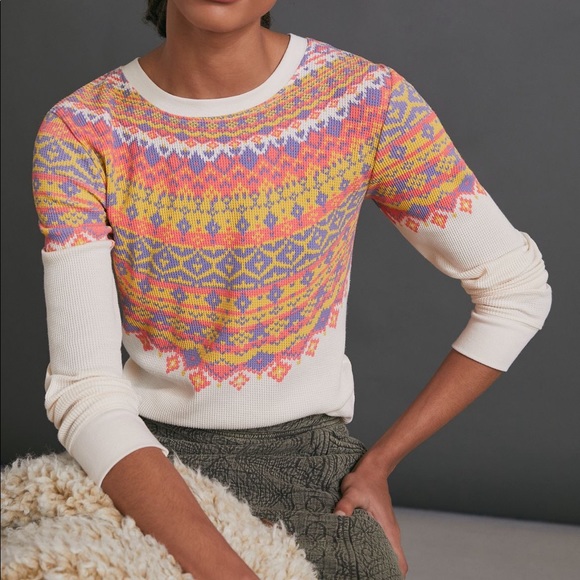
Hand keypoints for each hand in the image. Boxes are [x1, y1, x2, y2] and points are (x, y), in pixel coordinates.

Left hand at [333, 458, 407, 577]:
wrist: (372, 467)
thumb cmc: (364, 479)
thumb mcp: (353, 491)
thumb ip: (346, 505)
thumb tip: (338, 516)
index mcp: (389, 531)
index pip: (399, 563)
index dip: (393, 576)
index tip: (379, 579)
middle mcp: (390, 533)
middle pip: (392, 563)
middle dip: (381, 572)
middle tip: (361, 575)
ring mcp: (385, 529)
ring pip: (385, 553)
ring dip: (375, 562)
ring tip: (356, 568)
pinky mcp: (378, 524)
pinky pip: (378, 544)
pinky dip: (371, 551)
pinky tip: (354, 551)